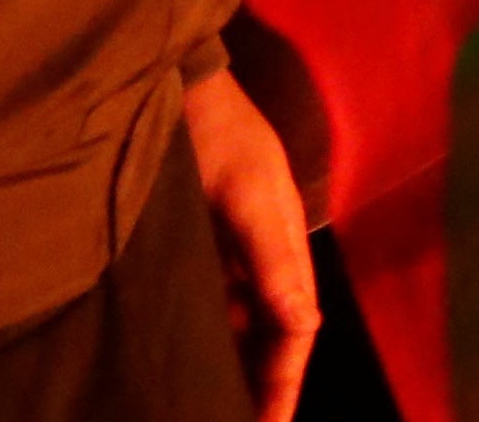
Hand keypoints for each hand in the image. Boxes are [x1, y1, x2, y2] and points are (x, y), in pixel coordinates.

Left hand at [181, 63, 323, 421]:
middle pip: (271, 337)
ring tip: (206, 406)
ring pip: (240, 326)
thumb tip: (303, 326)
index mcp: (286, 247)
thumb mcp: (247, 194)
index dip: (283, 385)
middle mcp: (262, 257)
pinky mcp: (198, 247)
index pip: (294, 332)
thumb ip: (273, 258)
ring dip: (233, 366)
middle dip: (263, 386)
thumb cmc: (217, 136)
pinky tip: (179, 360)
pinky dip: (204, 338)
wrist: (175, 88)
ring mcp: (230, 253)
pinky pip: (209, 306)